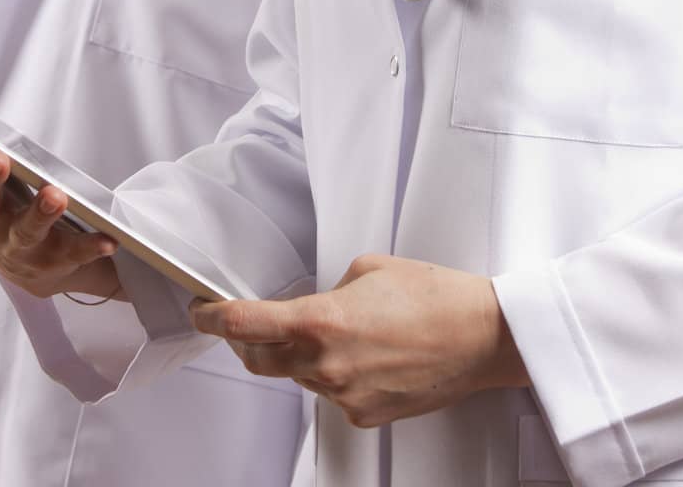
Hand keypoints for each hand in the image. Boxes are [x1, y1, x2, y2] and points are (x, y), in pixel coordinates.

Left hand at [190, 254, 527, 427]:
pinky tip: (362, 353)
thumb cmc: (434, 296)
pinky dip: (333, 373)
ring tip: (336, 329)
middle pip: (259, 360)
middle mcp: (326, 365)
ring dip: (298, 356)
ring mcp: (344, 395)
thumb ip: (327, 290)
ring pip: (298, 377)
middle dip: (246, 341)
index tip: (202, 310)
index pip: (244, 325)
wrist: (480, 336)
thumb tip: (315, 305)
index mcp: (321, 321)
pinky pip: (331, 393)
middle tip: (248, 322)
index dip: (213, 318)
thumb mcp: (367, 269)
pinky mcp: (365, 414)